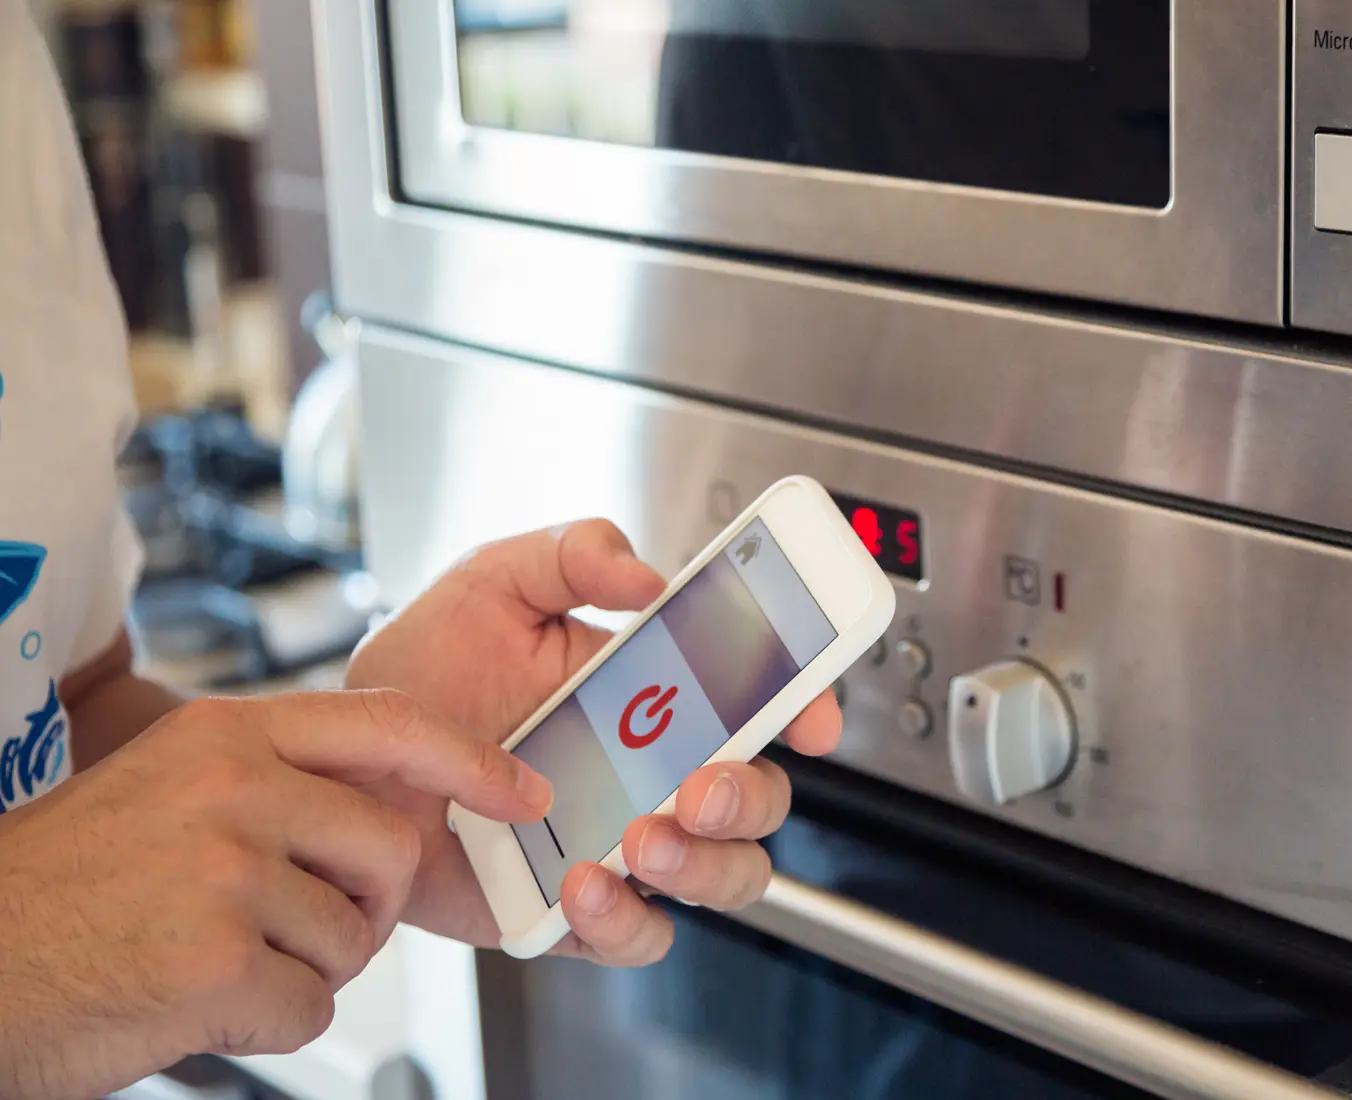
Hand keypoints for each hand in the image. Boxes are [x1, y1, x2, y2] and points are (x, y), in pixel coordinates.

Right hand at [0, 691, 547, 1099]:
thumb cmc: (70, 888)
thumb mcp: (167, 788)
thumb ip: (276, 781)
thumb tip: (398, 801)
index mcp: (225, 736)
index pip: (387, 724)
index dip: (470, 760)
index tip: (523, 793)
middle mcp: (232, 788)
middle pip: (394, 848)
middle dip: (371, 902)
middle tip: (301, 924)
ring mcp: (223, 872)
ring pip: (356, 934)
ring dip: (310, 965)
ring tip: (220, 957)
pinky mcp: (215, 961)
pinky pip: (312, 1003)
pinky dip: (272, 1019)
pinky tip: (201, 1000)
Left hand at [346, 520, 842, 962]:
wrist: (343, 768)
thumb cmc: (422, 676)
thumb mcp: (492, 584)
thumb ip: (570, 553)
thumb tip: (644, 576)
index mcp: (656, 693)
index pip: (760, 700)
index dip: (806, 706)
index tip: (811, 717)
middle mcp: (654, 773)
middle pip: (762, 799)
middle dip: (752, 797)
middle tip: (704, 784)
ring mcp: (622, 844)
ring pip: (726, 876)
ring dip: (706, 864)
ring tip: (640, 840)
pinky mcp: (576, 910)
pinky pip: (638, 937)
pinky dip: (624, 921)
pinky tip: (580, 883)